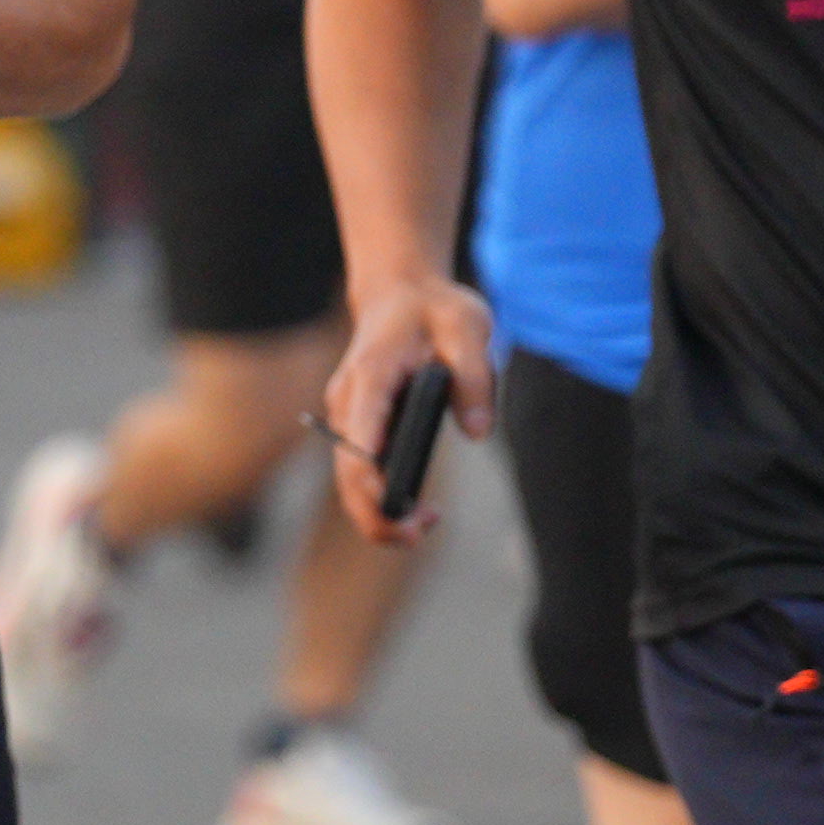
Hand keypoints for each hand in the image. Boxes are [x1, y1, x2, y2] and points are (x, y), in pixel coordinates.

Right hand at [321, 274, 496, 539]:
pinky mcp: (356, 426)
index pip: (360, 436)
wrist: (399, 291)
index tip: (401, 508)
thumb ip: (475, 378)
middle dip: (378, 514)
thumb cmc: (434, 308)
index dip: (373, 479)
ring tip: (427, 523)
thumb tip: (476, 433)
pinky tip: (413, 507)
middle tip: (422, 533)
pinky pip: (358, 471)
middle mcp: (348, 402)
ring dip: (378, 512)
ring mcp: (347, 416)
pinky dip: (379, 496)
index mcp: (371, 376)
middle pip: (347, 473)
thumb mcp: (468, 327)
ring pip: (348, 479)